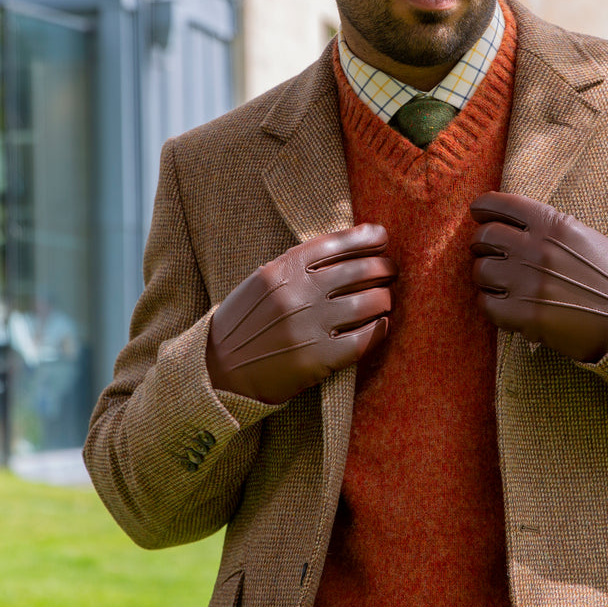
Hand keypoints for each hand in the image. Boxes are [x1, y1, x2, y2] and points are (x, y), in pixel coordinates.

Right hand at [206, 224, 397, 402]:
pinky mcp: (318, 358)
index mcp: (284, 268)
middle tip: (389, 271)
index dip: (368, 237)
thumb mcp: (265, 281)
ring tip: (385, 299)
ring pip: (370, 302)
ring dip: (385, 298)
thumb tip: (354, 245)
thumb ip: (301, 264)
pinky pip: (365, 338)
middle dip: (384, 267)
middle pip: (361, 269)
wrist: (217, 369)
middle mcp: (298, 292)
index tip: (382, 237)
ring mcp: (309, 325)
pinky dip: (380, 329)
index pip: (339, 241)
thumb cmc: (248, 321)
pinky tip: (381, 326)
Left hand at [469, 192, 607, 362]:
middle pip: (484, 237)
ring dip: (485, 276)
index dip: (482, 208)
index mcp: (552, 223)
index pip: (500, 204)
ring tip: (498, 282)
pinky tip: (503, 303)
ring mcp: (529, 282)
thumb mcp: (580, 235)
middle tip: (488, 253)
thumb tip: (506, 222)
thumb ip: (544, 226)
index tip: (478, 213)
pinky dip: (490, 303)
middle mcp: (537, 249)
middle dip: (481, 245)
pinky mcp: (526, 315)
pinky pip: (486, 304)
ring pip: (480, 270)